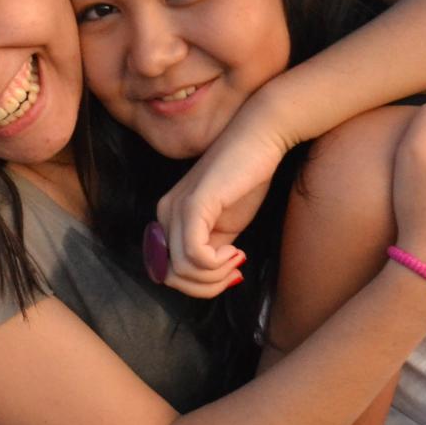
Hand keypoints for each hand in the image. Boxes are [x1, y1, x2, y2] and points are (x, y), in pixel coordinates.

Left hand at [155, 115, 285, 295]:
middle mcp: (164, 214)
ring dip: (214, 276)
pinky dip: (216, 264)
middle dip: (205, 286)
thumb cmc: (247, 178)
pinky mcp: (194, 205)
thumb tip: (211, 282)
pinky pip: (194, 255)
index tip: (228, 274)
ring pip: (182, 271)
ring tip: (237, 259)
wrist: (261, 137)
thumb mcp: (226, 225)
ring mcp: (176, 209)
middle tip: (234, 272)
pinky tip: (237, 251)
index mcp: (168, 219)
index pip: (167, 271)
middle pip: (171, 277)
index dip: (197, 285)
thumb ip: (212, 251)